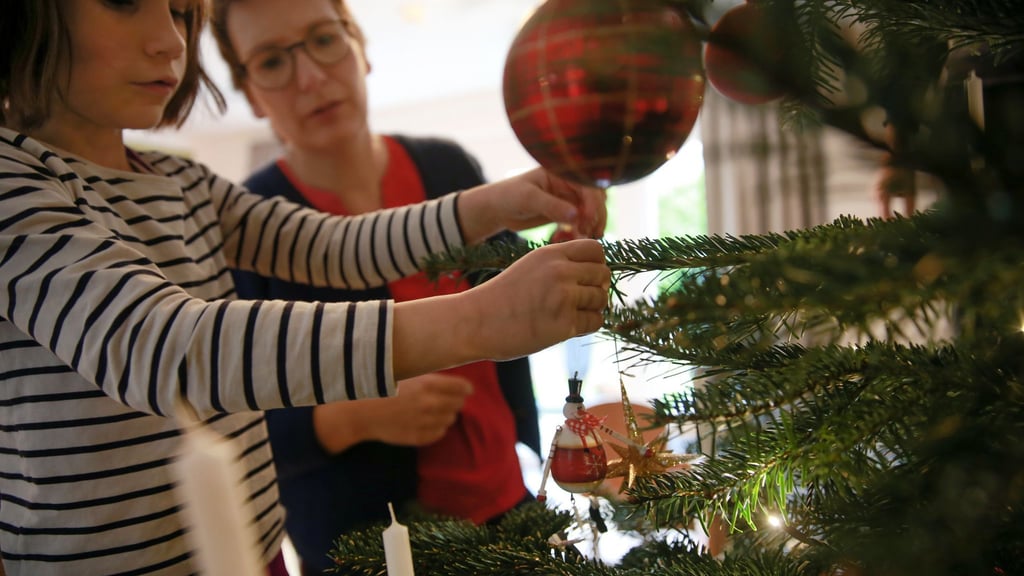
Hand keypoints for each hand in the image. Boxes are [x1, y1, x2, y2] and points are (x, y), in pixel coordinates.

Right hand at [312, 373, 471, 451]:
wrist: (360, 410)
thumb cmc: (381, 385)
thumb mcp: (406, 373)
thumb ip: (428, 376)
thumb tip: (450, 377)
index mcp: (427, 385)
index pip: (461, 388)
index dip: (465, 388)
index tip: (466, 389)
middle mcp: (429, 405)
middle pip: (458, 404)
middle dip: (456, 400)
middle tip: (451, 397)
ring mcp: (424, 423)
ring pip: (450, 419)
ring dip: (447, 413)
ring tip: (436, 409)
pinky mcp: (418, 437)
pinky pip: (439, 433)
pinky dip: (437, 427)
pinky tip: (429, 421)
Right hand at [390, 238, 609, 377]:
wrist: (476, 322)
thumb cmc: (503, 297)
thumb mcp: (530, 266)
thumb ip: (560, 263)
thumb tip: (600, 272)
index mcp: (551, 254)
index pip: (596, 250)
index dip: (597, 264)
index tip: (586, 277)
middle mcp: (560, 272)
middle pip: (603, 274)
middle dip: (596, 287)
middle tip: (579, 300)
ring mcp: (563, 298)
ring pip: (601, 299)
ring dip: (591, 308)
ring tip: (569, 313)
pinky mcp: (564, 324)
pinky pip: (594, 322)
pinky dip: (585, 325)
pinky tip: (566, 326)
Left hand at [458, 168, 607, 242]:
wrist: (497, 210)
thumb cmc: (508, 196)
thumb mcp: (528, 198)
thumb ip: (552, 206)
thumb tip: (576, 215)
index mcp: (562, 172)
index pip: (587, 185)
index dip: (593, 202)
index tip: (588, 220)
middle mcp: (569, 184)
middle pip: (595, 199)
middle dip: (596, 216)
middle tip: (589, 233)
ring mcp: (568, 199)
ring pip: (590, 212)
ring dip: (591, 225)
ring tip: (584, 238)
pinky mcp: (565, 213)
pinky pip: (581, 223)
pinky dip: (581, 232)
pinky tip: (573, 240)